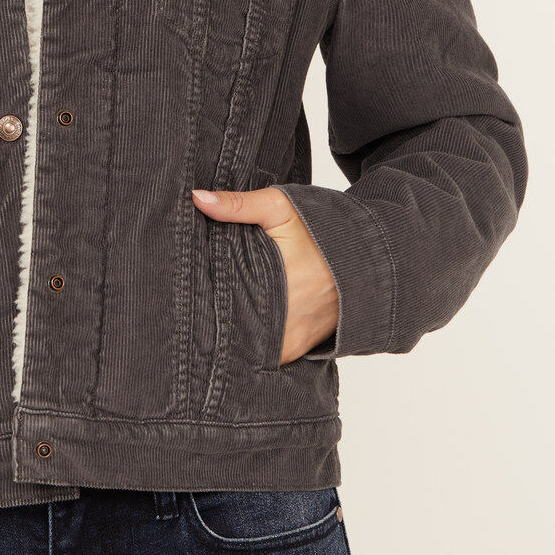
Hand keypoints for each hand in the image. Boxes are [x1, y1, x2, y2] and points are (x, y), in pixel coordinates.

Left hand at [191, 186, 338, 363]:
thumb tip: (196, 198)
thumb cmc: (323, 228)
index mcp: (276, 285)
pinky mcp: (303, 346)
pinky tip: (239, 336)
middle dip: (213, 327)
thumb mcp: (280, 208)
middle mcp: (286, 321)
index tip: (183, 303)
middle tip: (189, 318)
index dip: (202, 308)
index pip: (225, 308)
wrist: (371, 253)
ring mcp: (296, 339)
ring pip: (252, 350)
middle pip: (236, 334)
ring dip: (235, 340)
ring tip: (209, 327)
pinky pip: (271, 357)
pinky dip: (256, 349)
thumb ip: (238, 204)